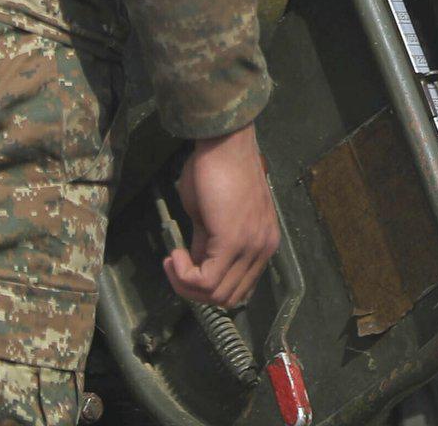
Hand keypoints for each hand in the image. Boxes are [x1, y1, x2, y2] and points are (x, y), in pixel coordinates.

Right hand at [166, 125, 279, 307]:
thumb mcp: (210, 215)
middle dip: (195, 290)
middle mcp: (264, 249)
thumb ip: (208, 243)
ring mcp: (251, 246)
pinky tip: (174, 256)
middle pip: (228, 296)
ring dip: (186, 284)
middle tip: (175, 267)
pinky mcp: (233, 242)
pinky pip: (206, 280)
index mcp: (263, 242)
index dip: (207, 284)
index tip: (184, 263)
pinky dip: (184, 276)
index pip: (238, 286)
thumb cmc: (216, 169)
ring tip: (173, 260)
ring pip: (217, 294)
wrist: (224, 142)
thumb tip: (196, 264)